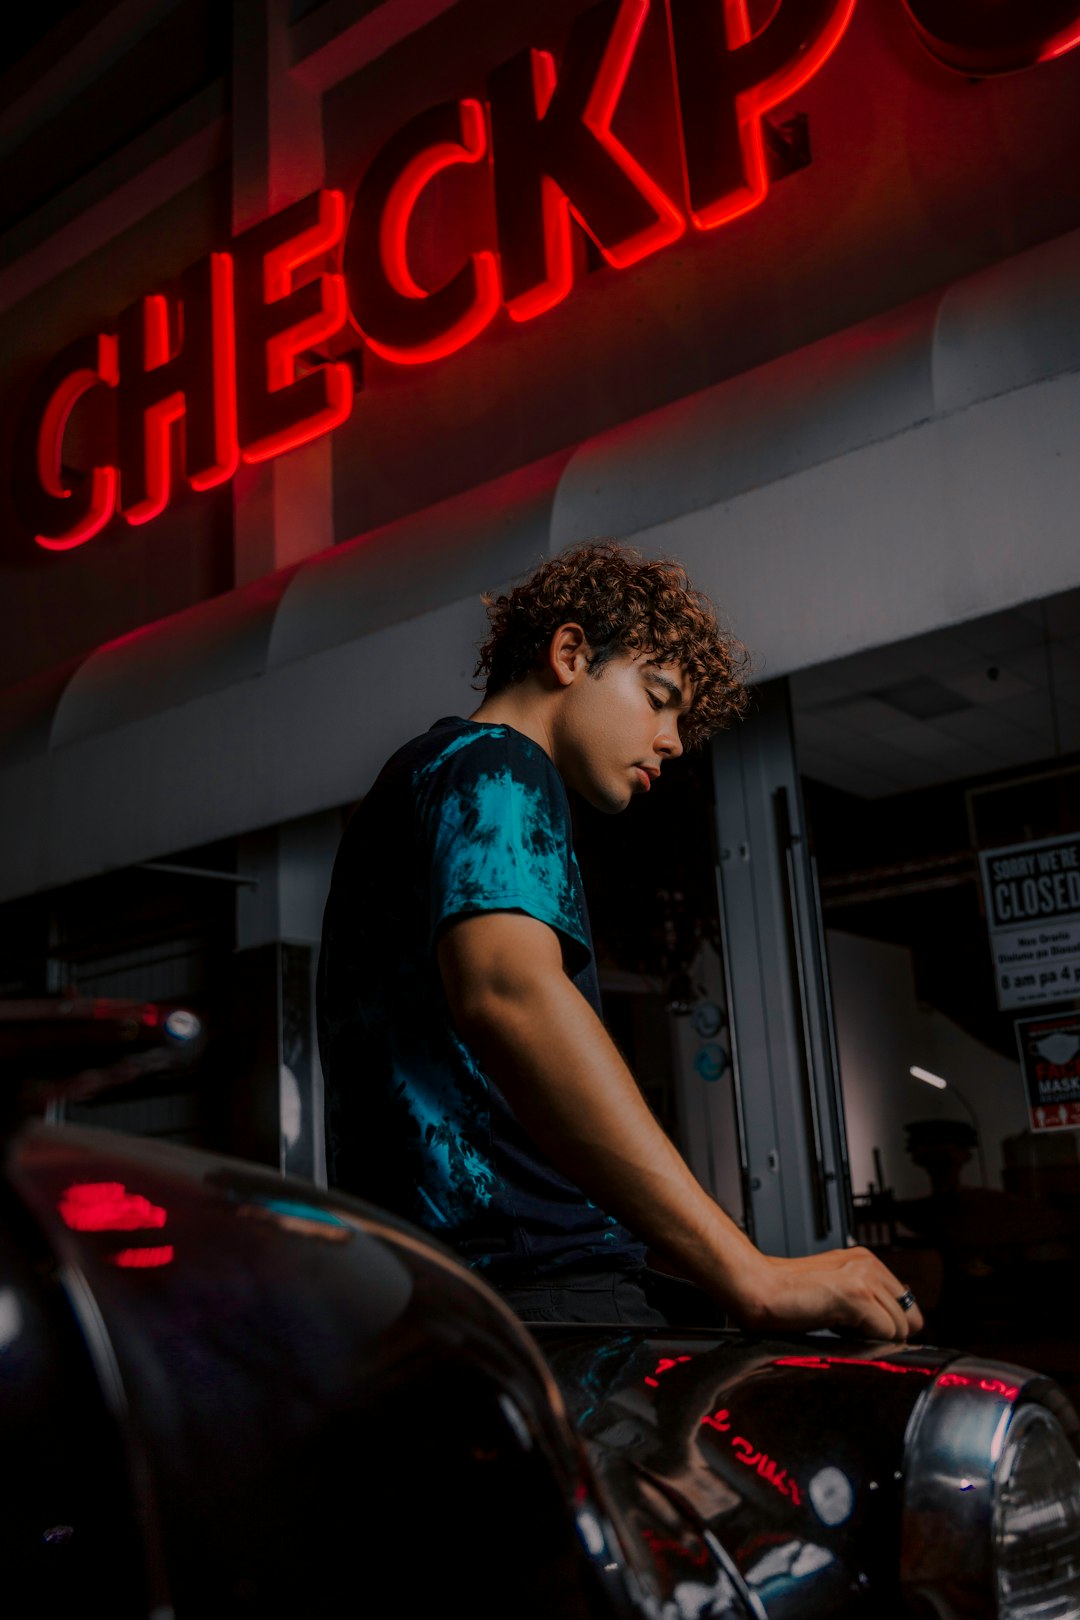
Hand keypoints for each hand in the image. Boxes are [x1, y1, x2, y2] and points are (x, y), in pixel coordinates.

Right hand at [736, 1246, 924, 1340]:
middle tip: (850, 1333)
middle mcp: (868, 1264)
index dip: (889, 1326)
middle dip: (885, 1334)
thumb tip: (893, 1328)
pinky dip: (867, 1342)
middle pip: (910, 1318)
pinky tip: (837, 1329)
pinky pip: (886, 1333)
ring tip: (839, 1328)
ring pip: (900, 1328)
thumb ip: (864, 1301)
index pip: (907, 1305)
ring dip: (874, 1339)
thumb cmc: (787, 1297)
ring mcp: (864, 1277)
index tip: (865, 1332)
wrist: (758, 1288)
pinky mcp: (856, 1294)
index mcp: (865, 1261)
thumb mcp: (835, 1292)